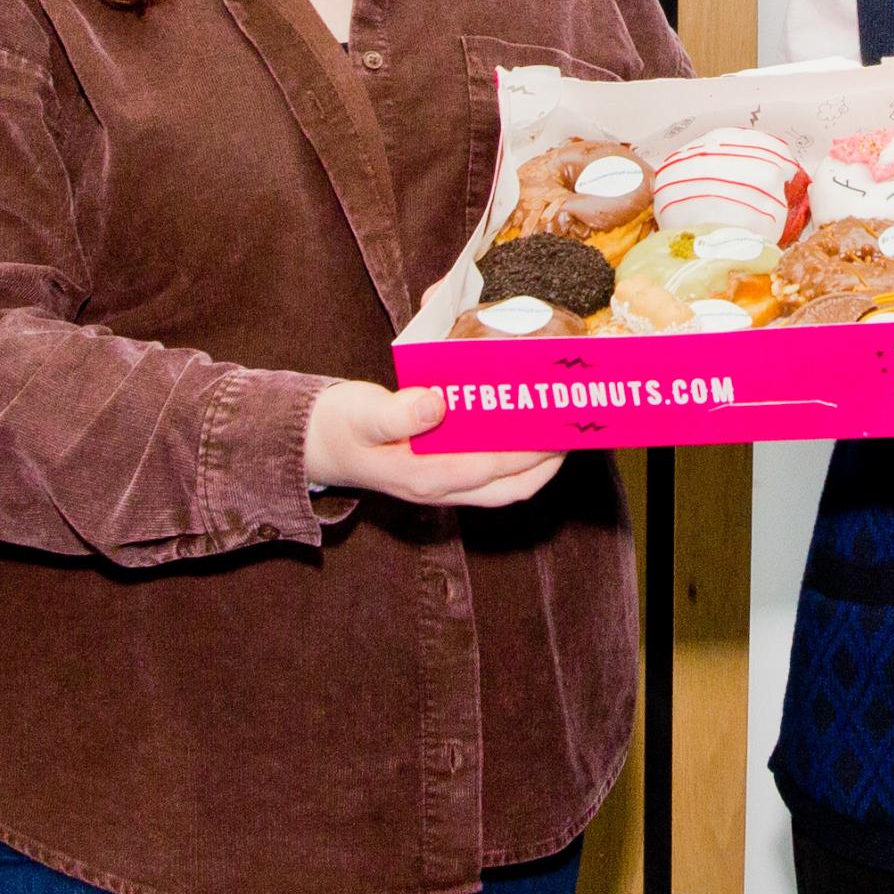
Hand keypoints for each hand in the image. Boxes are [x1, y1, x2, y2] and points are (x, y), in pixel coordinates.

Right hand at [304, 378, 565, 510]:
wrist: (319, 444)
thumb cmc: (342, 426)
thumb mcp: (362, 414)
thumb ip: (396, 412)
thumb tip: (436, 404)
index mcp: (423, 477)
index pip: (492, 468)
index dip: (530, 451)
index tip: (558, 426)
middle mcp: (441, 489)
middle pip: (511, 486)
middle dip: (548, 460)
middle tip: (575, 425)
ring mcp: (445, 486)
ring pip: (507, 486)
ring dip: (538, 462)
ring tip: (562, 428)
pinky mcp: (446, 476)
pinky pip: (494, 475)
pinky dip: (518, 457)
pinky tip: (527, 428)